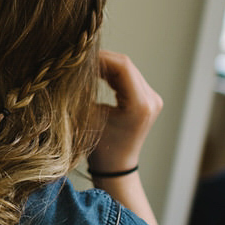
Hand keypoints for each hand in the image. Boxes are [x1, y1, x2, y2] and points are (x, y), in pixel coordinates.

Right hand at [88, 51, 162, 172]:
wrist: (117, 167)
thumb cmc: (101, 149)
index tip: (80, 57)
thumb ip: (84, 91)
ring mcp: (152, 98)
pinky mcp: (148, 99)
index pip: (122, 67)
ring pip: (127, 69)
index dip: (100, 57)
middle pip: (126, 66)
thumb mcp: (88, 117)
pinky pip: (129, 77)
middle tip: (79, 59)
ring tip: (85, 66)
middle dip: (102, 59)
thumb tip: (73, 68)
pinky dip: (112, 73)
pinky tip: (96, 73)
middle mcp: (151, 99)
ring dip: (106, 65)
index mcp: (140, 104)